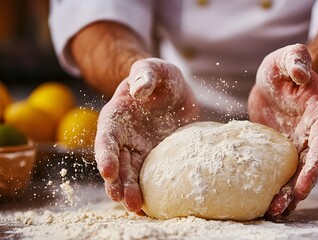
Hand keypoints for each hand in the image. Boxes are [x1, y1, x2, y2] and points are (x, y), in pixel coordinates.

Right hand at [94, 58, 197, 213]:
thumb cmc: (158, 77)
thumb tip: (139, 91)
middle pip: (116, 162)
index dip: (106, 155)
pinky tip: (152, 205)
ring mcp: (138, 149)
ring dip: (130, 191)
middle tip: (123, 200)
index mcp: (116, 117)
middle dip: (117, 182)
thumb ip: (145, 74)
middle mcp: (123, 137)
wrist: (173, 90)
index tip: (109, 171)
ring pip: (131, 173)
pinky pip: (149, 176)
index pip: (107, 138)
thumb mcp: (153, 68)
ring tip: (136, 208)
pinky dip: (148, 190)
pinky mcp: (154, 157)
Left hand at [248, 44, 317, 218]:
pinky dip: (272, 185)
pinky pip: (278, 171)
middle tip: (281, 206)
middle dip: (298, 188)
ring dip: (285, 193)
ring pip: (294, 174)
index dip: (314, 165)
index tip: (303, 186)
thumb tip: (301, 73)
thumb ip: (297, 59)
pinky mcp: (279, 150)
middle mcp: (311, 134)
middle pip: (309, 166)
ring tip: (271, 211)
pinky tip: (262, 201)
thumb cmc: (286, 68)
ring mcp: (295, 145)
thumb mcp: (289, 56)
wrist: (277, 81)